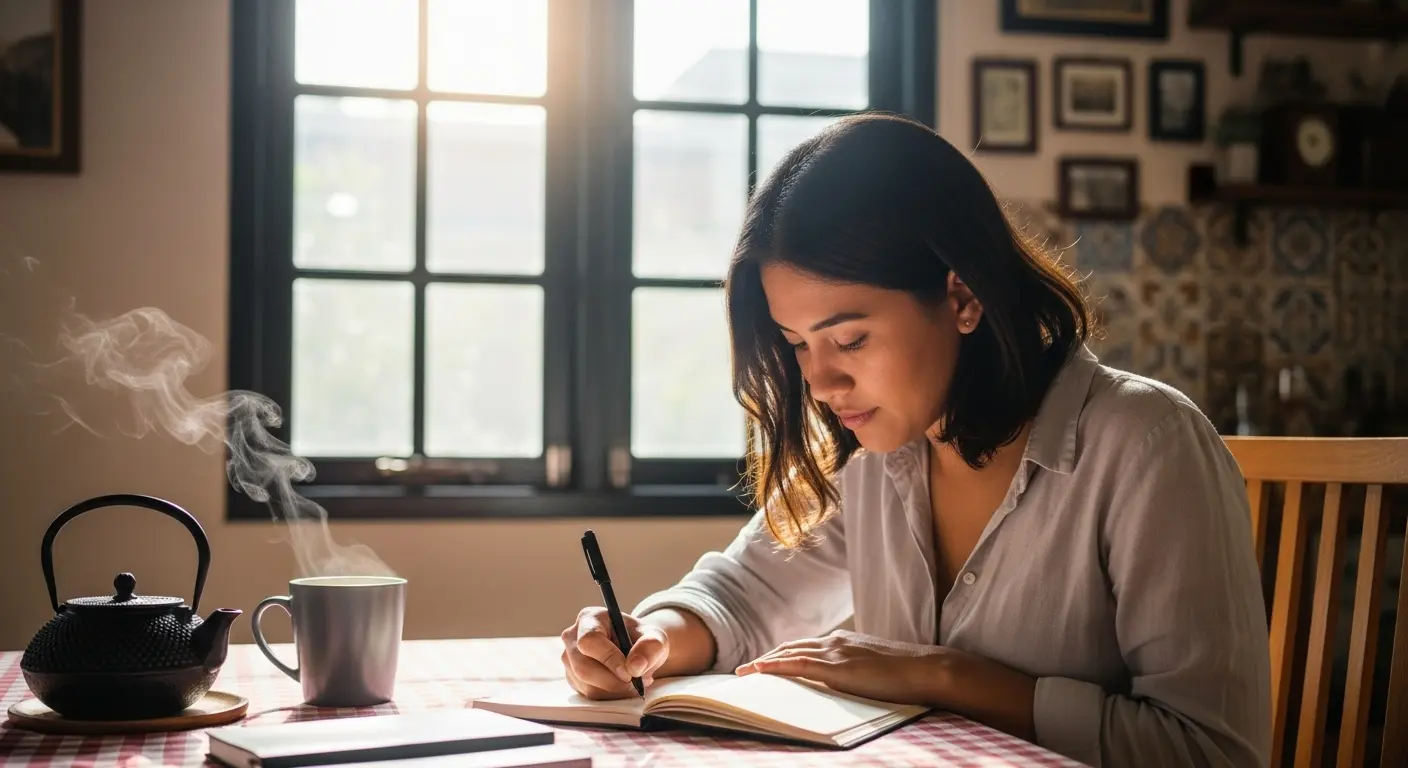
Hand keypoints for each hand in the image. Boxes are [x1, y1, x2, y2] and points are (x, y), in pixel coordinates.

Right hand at [560, 607, 668, 699]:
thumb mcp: (655, 637)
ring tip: (635, 682)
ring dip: (615, 690)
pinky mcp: (573, 678)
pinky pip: (589, 695)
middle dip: (613, 681)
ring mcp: (569, 660)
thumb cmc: (642, 640)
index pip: (590, 641)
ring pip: (586, 685)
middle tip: (636, 683)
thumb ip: (650, 647)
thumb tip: (635, 667)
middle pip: (583, 667)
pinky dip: (610, 696)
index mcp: (590, 618)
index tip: (630, 672)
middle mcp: (572, 637)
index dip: (608, 658)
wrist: (637, 651)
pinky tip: (624, 686)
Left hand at [739, 630, 1037, 739]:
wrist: (926, 669)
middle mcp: (835, 641)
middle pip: (791, 646)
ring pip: (787, 653)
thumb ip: (859, 671)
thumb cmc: (909, 674)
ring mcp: (834, 651)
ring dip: (764, 662)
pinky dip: (772, 667)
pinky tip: (756, 672)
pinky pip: (794, 664)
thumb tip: (850, 683)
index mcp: (846, 641)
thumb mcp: (877, 669)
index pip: (806, 644)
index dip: (784, 653)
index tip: (766, 661)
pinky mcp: (835, 666)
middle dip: (767, 657)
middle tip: (746, 668)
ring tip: (744, 672)